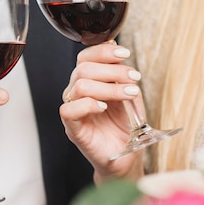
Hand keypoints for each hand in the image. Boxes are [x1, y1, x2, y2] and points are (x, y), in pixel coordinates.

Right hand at [60, 43, 144, 182]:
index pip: (86, 57)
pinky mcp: (72, 127)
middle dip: (112, 70)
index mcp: (89, 80)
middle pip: (83, 68)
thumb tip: (116, 48)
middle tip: (134, 78)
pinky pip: (69, 110)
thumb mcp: (129, 93)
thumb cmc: (126, 125)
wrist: (127, 156)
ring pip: (80, 86)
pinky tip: (105, 108)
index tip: (124, 53)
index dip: (103, 51)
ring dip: (109, 87)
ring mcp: (74, 109)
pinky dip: (89, 105)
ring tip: (128, 94)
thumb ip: (121, 73)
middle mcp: (77, 92)